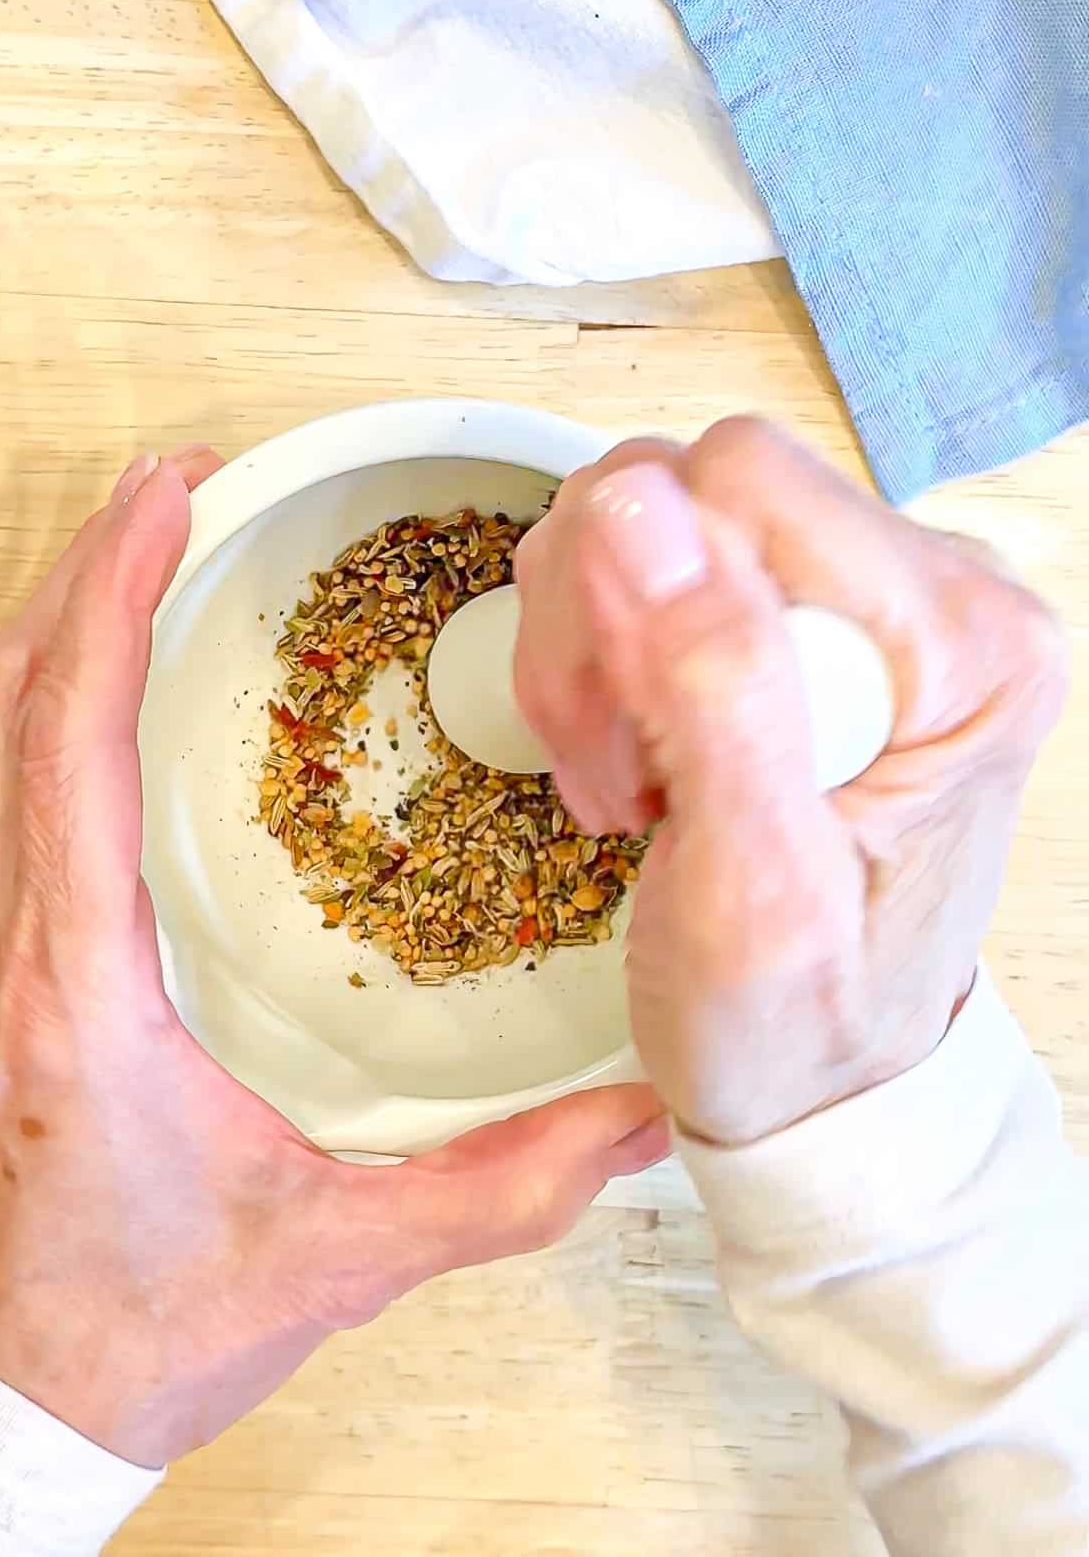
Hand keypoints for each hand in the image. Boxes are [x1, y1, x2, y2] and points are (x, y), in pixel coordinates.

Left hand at [0, 448, 667, 1468]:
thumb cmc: (123, 1334)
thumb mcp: (326, 1262)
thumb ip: (494, 1193)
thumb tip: (634, 1122)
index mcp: (71, 987)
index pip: (68, 734)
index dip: (112, 591)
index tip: (166, 495)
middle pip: (7, 700)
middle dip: (84, 571)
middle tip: (174, 493)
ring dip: (58, 632)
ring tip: (144, 564)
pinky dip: (43, 710)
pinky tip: (108, 707)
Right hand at [515, 419, 1066, 1145]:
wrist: (815, 1074)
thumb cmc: (800, 1021)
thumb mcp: (753, 887)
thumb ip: (713, 688)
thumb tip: (637, 507)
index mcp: (967, 640)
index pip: (743, 486)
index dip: (646, 604)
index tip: (644, 747)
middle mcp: (935, 587)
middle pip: (687, 489)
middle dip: (607, 635)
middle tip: (625, 775)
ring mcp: (864, 593)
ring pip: (642, 518)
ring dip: (593, 655)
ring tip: (630, 782)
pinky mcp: (800, 612)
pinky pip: (642, 565)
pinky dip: (599, 663)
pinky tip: (632, 757)